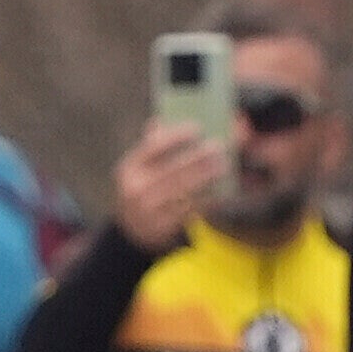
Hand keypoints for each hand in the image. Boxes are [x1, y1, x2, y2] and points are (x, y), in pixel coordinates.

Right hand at [110, 121, 222, 251]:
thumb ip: (151, 145)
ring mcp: (148, 210)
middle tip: (219, 147)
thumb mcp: (139, 168)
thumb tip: (161, 119)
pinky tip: (219, 191)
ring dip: (206, 177)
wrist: (131, 231)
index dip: (176, 136)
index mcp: (129, 168)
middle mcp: (135, 189)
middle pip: (173, 170)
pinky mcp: (162, 227)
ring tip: (222, 166)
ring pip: (184, 191)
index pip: (153, 148)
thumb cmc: (142, 189)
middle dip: (198, 158)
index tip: (197, 128)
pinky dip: (206, 200)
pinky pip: (189, 210)